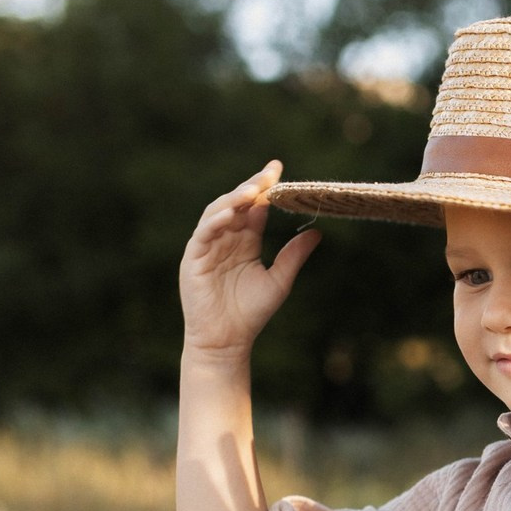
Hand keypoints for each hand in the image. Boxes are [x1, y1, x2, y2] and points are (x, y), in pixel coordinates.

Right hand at [180, 161, 320, 357]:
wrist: (227, 340)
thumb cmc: (251, 313)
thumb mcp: (279, 280)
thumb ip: (294, 255)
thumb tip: (318, 231)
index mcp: (245, 242)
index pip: (255, 209)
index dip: (265, 190)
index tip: (278, 170)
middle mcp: (225, 239)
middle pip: (237, 205)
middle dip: (252, 187)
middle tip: (269, 174)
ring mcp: (207, 247)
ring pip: (218, 213)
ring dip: (235, 199)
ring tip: (253, 190)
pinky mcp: (193, 258)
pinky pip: (203, 233)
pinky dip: (216, 220)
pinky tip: (233, 213)